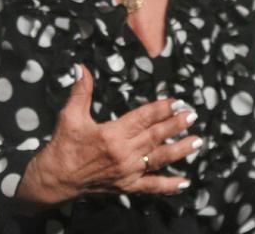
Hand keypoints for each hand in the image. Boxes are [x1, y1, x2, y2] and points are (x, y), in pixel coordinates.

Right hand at [17, 64, 199, 206]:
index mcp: (112, 134)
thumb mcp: (70, 115)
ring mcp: (128, 172)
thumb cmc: (64, 145)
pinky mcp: (127, 186)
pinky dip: (169, 185)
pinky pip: (152, 186)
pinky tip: (184, 182)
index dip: (161, 109)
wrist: (57, 178)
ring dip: (180, 150)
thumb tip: (82, 67)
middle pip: (156, 137)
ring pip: (159, 159)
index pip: (143, 118)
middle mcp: (124, 154)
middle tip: (192, 115)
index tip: (176, 101)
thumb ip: (81, 91)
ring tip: (198, 141)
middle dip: (176, 125)